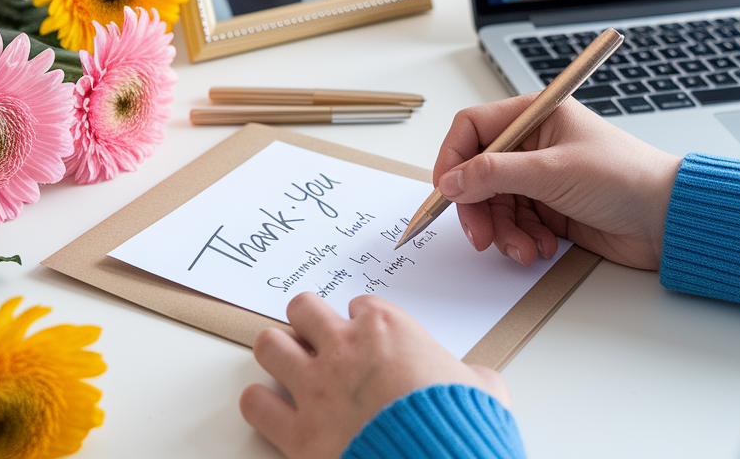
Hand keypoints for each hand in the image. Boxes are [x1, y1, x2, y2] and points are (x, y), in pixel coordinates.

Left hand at [241, 292, 508, 458]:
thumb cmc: (462, 426)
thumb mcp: (484, 390)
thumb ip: (471, 375)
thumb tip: (477, 381)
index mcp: (388, 329)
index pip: (359, 305)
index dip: (362, 323)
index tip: (367, 339)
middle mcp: (345, 349)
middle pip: (302, 308)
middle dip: (307, 322)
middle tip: (316, 341)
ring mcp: (316, 388)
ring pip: (269, 344)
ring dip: (277, 353)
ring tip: (288, 366)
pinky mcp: (298, 433)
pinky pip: (256, 403)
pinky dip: (261, 404)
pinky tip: (274, 409)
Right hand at [434, 96, 679, 269]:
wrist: (667, 220)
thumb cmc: (625, 177)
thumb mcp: (552, 171)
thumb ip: (495, 174)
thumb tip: (451, 181)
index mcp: (534, 116)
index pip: (472, 128)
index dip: (453, 158)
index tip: (445, 191)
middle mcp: (533, 144)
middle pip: (477, 173)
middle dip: (477, 208)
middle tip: (481, 236)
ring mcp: (540, 178)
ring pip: (495, 205)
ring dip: (504, 232)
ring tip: (526, 249)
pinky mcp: (549, 209)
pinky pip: (515, 226)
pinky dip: (522, 240)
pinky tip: (545, 247)